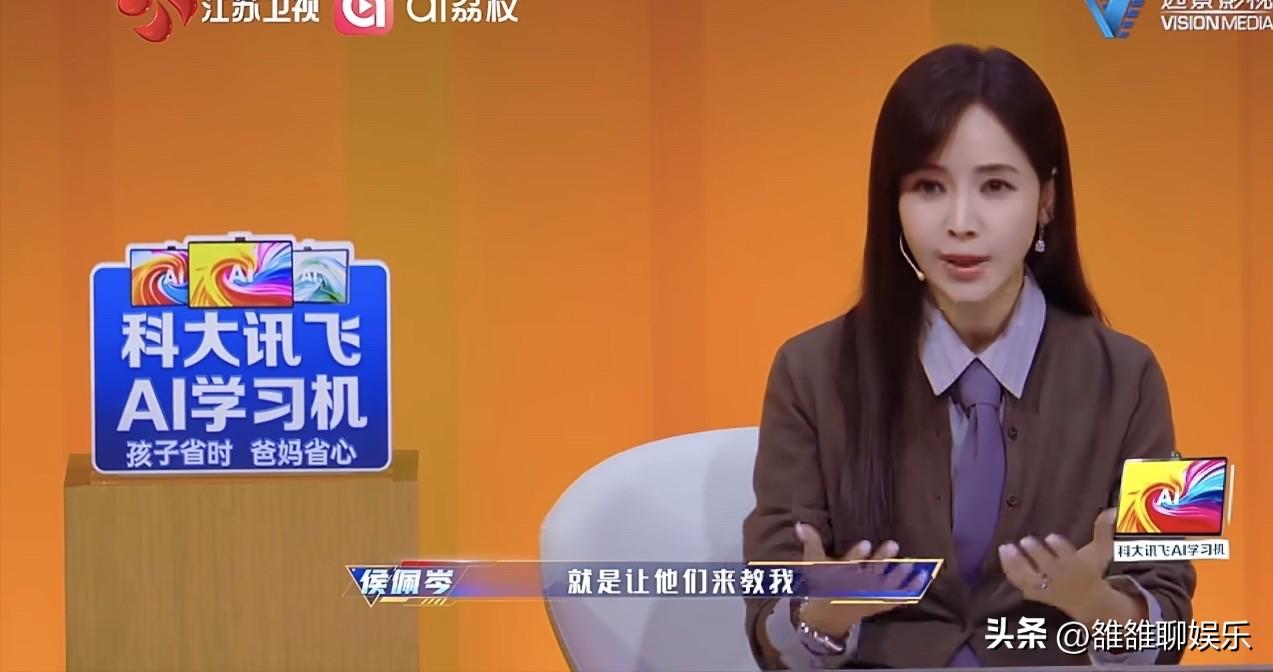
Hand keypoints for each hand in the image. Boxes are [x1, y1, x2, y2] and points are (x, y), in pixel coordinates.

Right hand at [794, 522, 926, 638]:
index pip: (846, 565)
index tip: (866, 543)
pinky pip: (896, 599)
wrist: (826, 618)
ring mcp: (868, 598)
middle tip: (893, 544)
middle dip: (881, 560)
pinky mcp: (879, 605)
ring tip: (909, 561)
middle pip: (869, 573)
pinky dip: (908, 591)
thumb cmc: (822, 585)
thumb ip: (811, 542)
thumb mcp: (813, 563)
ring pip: (884, 586)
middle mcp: (854, 588)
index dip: (856, 556)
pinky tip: (921, 579)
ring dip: (897, 574)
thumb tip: (800, 523)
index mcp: (838, 576)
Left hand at [997, 508, 1139, 623]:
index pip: (1071, 559)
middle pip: (1049, 568)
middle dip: (1038, 554)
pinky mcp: (1036, 591)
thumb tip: (1111, 510)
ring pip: (1030, 577)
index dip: (1061, 548)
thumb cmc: (1090, 570)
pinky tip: (1003, 554)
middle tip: (1026, 539)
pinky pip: (1020, 582)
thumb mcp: (1101, 552)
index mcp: (1079, 568)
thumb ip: (1103, 531)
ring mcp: (1047, 587)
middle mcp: (1062, 579)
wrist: (1087, 601)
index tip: (1052, 536)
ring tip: (1006, 547)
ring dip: (1017, 563)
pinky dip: (1010, 570)